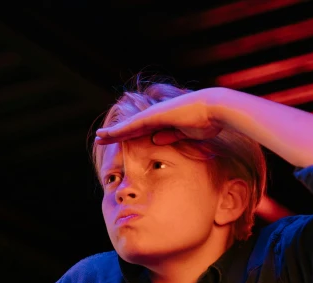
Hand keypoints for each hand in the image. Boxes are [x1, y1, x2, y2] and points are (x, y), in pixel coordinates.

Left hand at [95, 88, 222, 145]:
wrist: (214, 110)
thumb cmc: (207, 122)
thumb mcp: (186, 134)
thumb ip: (171, 136)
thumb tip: (155, 140)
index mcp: (165, 121)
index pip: (143, 130)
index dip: (129, 136)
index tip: (119, 142)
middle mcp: (157, 115)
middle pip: (132, 126)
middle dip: (117, 133)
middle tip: (101, 138)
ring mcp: (154, 114)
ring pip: (128, 125)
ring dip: (113, 132)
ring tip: (99, 136)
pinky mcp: (154, 115)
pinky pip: (133, 125)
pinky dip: (120, 130)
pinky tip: (109, 134)